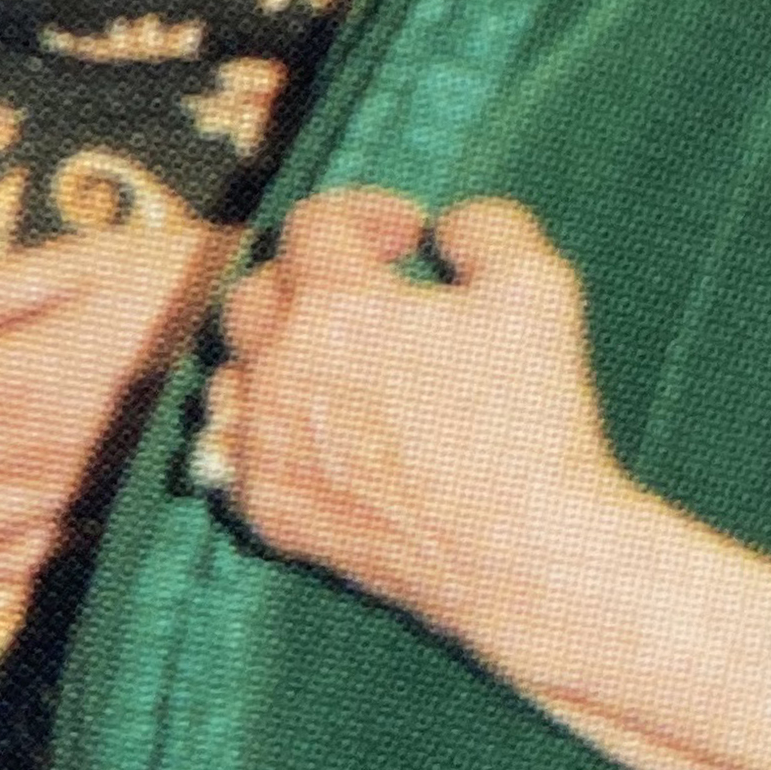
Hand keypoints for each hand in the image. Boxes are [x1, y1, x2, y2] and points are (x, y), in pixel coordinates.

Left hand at [206, 189, 631, 687]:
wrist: (522, 555)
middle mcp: (277, 366)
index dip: (366, 214)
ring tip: (336, 371)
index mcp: (332, 302)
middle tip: (373, 302)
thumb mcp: (539, 287)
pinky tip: (314, 437)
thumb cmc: (531, 419)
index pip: (314, 223)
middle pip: (256, 294)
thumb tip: (446, 228)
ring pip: (232, 375)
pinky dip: (261, 436)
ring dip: (275, 357)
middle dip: (311, 282)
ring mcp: (261, 444)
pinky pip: (231, 454)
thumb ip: (487, 227)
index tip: (413, 240)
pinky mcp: (266, 510)